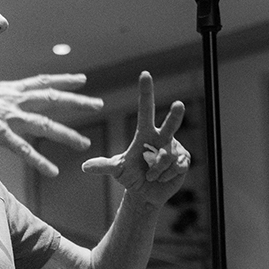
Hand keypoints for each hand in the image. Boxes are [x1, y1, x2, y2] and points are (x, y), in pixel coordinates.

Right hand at [0, 74, 103, 176]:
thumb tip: (1, 106)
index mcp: (9, 90)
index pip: (42, 82)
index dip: (63, 80)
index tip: (82, 80)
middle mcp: (12, 99)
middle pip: (51, 99)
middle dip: (77, 102)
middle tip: (98, 104)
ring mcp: (7, 116)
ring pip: (44, 125)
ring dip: (66, 135)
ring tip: (85, 144)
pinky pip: (23, 149)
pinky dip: (39, 161)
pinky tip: (53, 171)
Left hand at [82, 71, 189, 206]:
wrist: (147, 193)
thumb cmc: (132, 177)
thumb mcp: (117, 170)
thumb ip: (103, 165)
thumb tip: (84, 166)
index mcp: (145, 133)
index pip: (145, 109)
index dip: (146, 92)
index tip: (145, 74)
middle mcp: (162, 137)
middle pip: (170, 124)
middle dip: (175, 115)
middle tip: (178, 104)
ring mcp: (175, 147)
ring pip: (166, 156)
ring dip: (155, 170)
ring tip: (152, 175)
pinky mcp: (184, 159)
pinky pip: (176, 165)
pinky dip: (166, 175)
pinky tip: (164, 177)